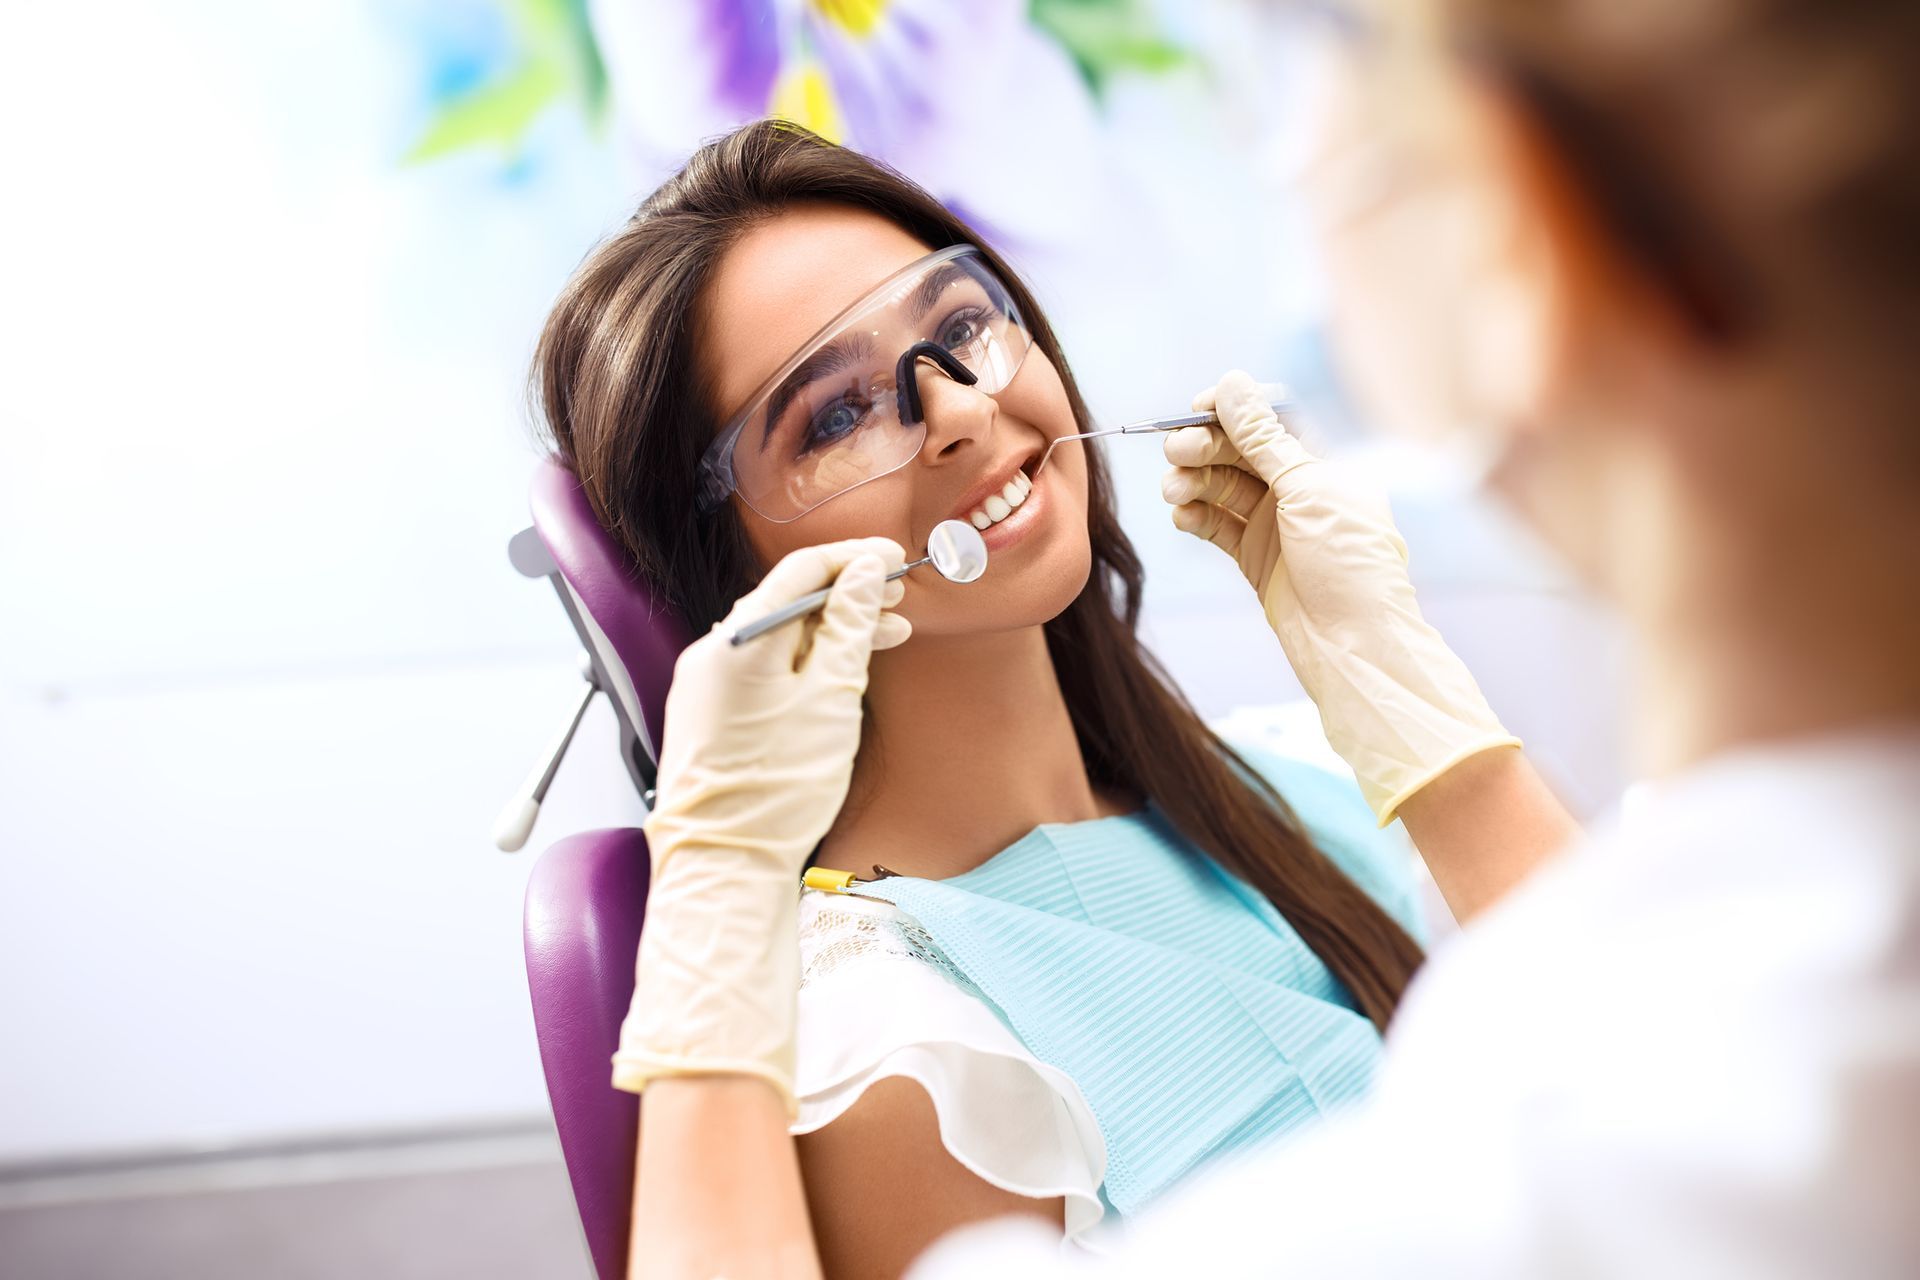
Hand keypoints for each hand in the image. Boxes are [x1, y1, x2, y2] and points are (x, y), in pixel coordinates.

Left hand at [613, 537, 908, 1108]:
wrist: (724, 862)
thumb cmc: (777, 788)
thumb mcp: (831, 698)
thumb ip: (850, 629)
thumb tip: (865, 577)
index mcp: (739, 639)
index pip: (802, 570)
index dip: (856, 559)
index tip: (895, 558)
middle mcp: (713, 652)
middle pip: (788, 600)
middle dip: (848, 594)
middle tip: (899, 598)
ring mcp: (706, 684)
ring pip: (779, 637)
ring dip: (832, 631)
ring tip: (885, 637)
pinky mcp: (710, 714)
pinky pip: (762, 668)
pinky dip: (805, 662)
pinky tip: (839, 675)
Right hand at [1162, 370, 1517, 822]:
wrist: (1354, 648)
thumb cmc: (1349, 566)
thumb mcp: (1307, 491)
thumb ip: (1264, 438)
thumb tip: (1232, 382)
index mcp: (1326, 463)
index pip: (1273, 418)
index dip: (1234, 409)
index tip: (1197, 407)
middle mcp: (1301, 489)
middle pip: (1241, 451)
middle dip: (1206, 447)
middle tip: (1174, 452)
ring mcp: (1277, 525)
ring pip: (1223, 488)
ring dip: (1194, 483)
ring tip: (1173, 491)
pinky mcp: (1255, 558)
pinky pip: (1217, 526)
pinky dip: (1197, 517)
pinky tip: (1183, 517)